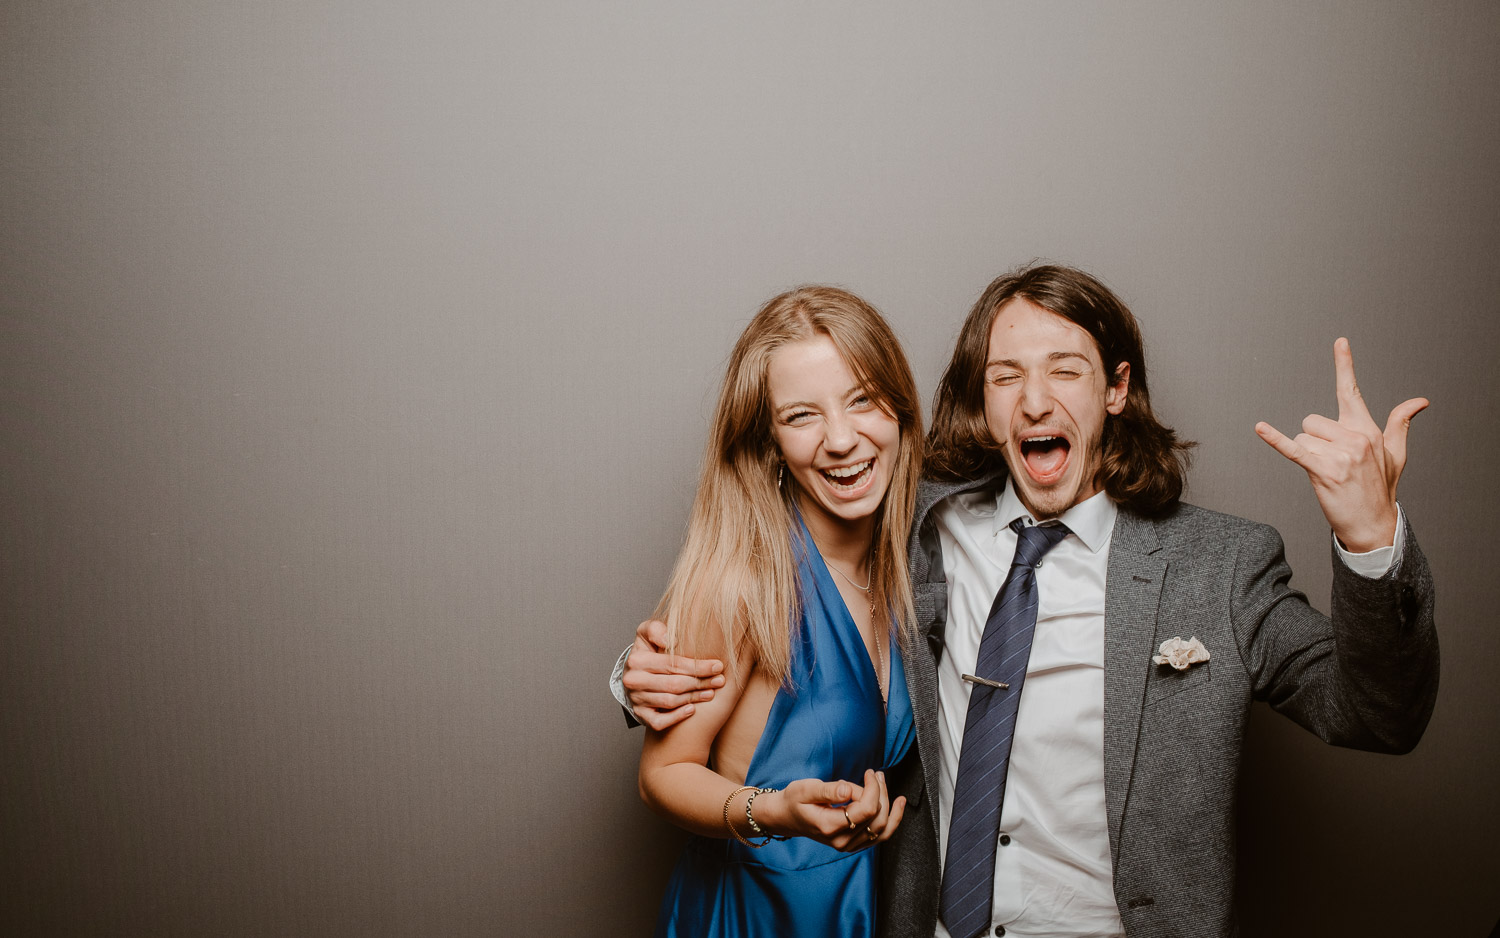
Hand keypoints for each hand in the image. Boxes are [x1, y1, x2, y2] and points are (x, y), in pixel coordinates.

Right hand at [623, 620, 725, 730]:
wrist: (633, 673)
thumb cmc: (647, 650)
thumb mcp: (647, 633)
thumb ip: (656, 629)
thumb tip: (669, 640)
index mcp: (637, 660)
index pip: (672, 664)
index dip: (697, 666)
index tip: (718, 666)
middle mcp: (633, 681)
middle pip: (673, 684)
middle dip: (700, 682)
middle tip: (720, 680)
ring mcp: (636, 700)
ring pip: (670, 702)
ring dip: (694, 698)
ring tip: (711, 692)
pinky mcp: (640, 715)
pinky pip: (659, 722)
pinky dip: (676, 717)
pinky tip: (692, 709)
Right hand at [753, 770, 905, 851]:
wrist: (786, 818)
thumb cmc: (794, 800)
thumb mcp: (804, 788)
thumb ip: (827, 790)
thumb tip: (848, 789)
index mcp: (830, 826)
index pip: (865, 810)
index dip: (873, 789)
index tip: (868, 772)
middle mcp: (841, 841)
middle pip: (876, 818)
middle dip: (880, 792)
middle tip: (875, 774)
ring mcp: (848, 846)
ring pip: (882, 829)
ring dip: (888, 805)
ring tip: (884, 783)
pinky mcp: (853, 844)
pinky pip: (880, 836)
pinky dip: (892, 821)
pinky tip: (898, 805)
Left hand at [1255, 338, 1427, 551]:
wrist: (1373, 524)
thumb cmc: (1380, 488)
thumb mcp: (1396, 453)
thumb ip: (1400, 423)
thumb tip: (1420, 401)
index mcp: (1368, 429)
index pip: (1352, 391)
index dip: (1345, 365)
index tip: (1339, 341)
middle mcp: (1356, 438)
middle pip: (1312, 421)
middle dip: (1315, 441)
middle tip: (1332, 463)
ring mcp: (1341, 455)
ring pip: (1303, 438)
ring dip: (1308, 456)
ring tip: (1328, 474)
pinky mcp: (1323, 471)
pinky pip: (1294, 450)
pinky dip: (1275, 440)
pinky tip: (1260, 428)